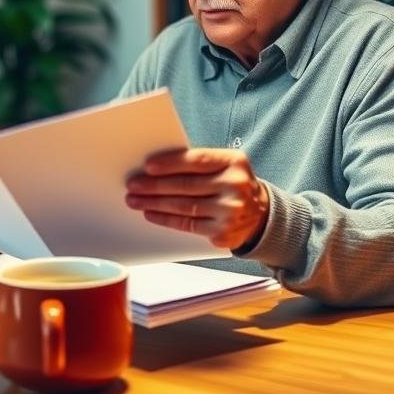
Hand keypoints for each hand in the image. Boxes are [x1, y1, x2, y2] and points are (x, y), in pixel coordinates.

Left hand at [124, 148, 269, 249]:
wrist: (261, 214)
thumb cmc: (231, 183)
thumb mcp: (225, 166)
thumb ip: (198, 163)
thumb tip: (155, 167)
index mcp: (234, 162)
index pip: (197, 160)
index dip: (170, 163)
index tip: (148, 166)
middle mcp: (235, 186)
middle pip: (187, 185)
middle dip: (155, 186)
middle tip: (133, 184)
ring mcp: (231, 211)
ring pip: (184, 206)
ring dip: (154, 203)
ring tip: (135, 199)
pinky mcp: (223, 232)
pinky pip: (188, 224)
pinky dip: (166, 219)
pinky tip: (151, 213)